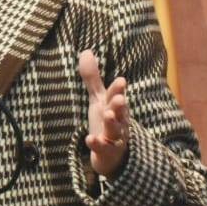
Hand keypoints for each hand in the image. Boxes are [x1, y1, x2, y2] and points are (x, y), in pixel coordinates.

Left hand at [78, 49, 130, 177]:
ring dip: (112, 122)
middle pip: (120, 111)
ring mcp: (114, 137)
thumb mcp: (98, 99)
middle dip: (119, 105)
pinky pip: (104, 148)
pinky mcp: (108, 151)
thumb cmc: (106, 121)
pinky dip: (98, 144)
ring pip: (115, 129)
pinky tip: (90, 139)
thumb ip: (93, 78)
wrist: (112, 154)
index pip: (116, 95)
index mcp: (115, 106)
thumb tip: (86, 51)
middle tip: (119, 98)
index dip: (118, 89)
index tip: (120, 80)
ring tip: (107, 115)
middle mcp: (118, 120)